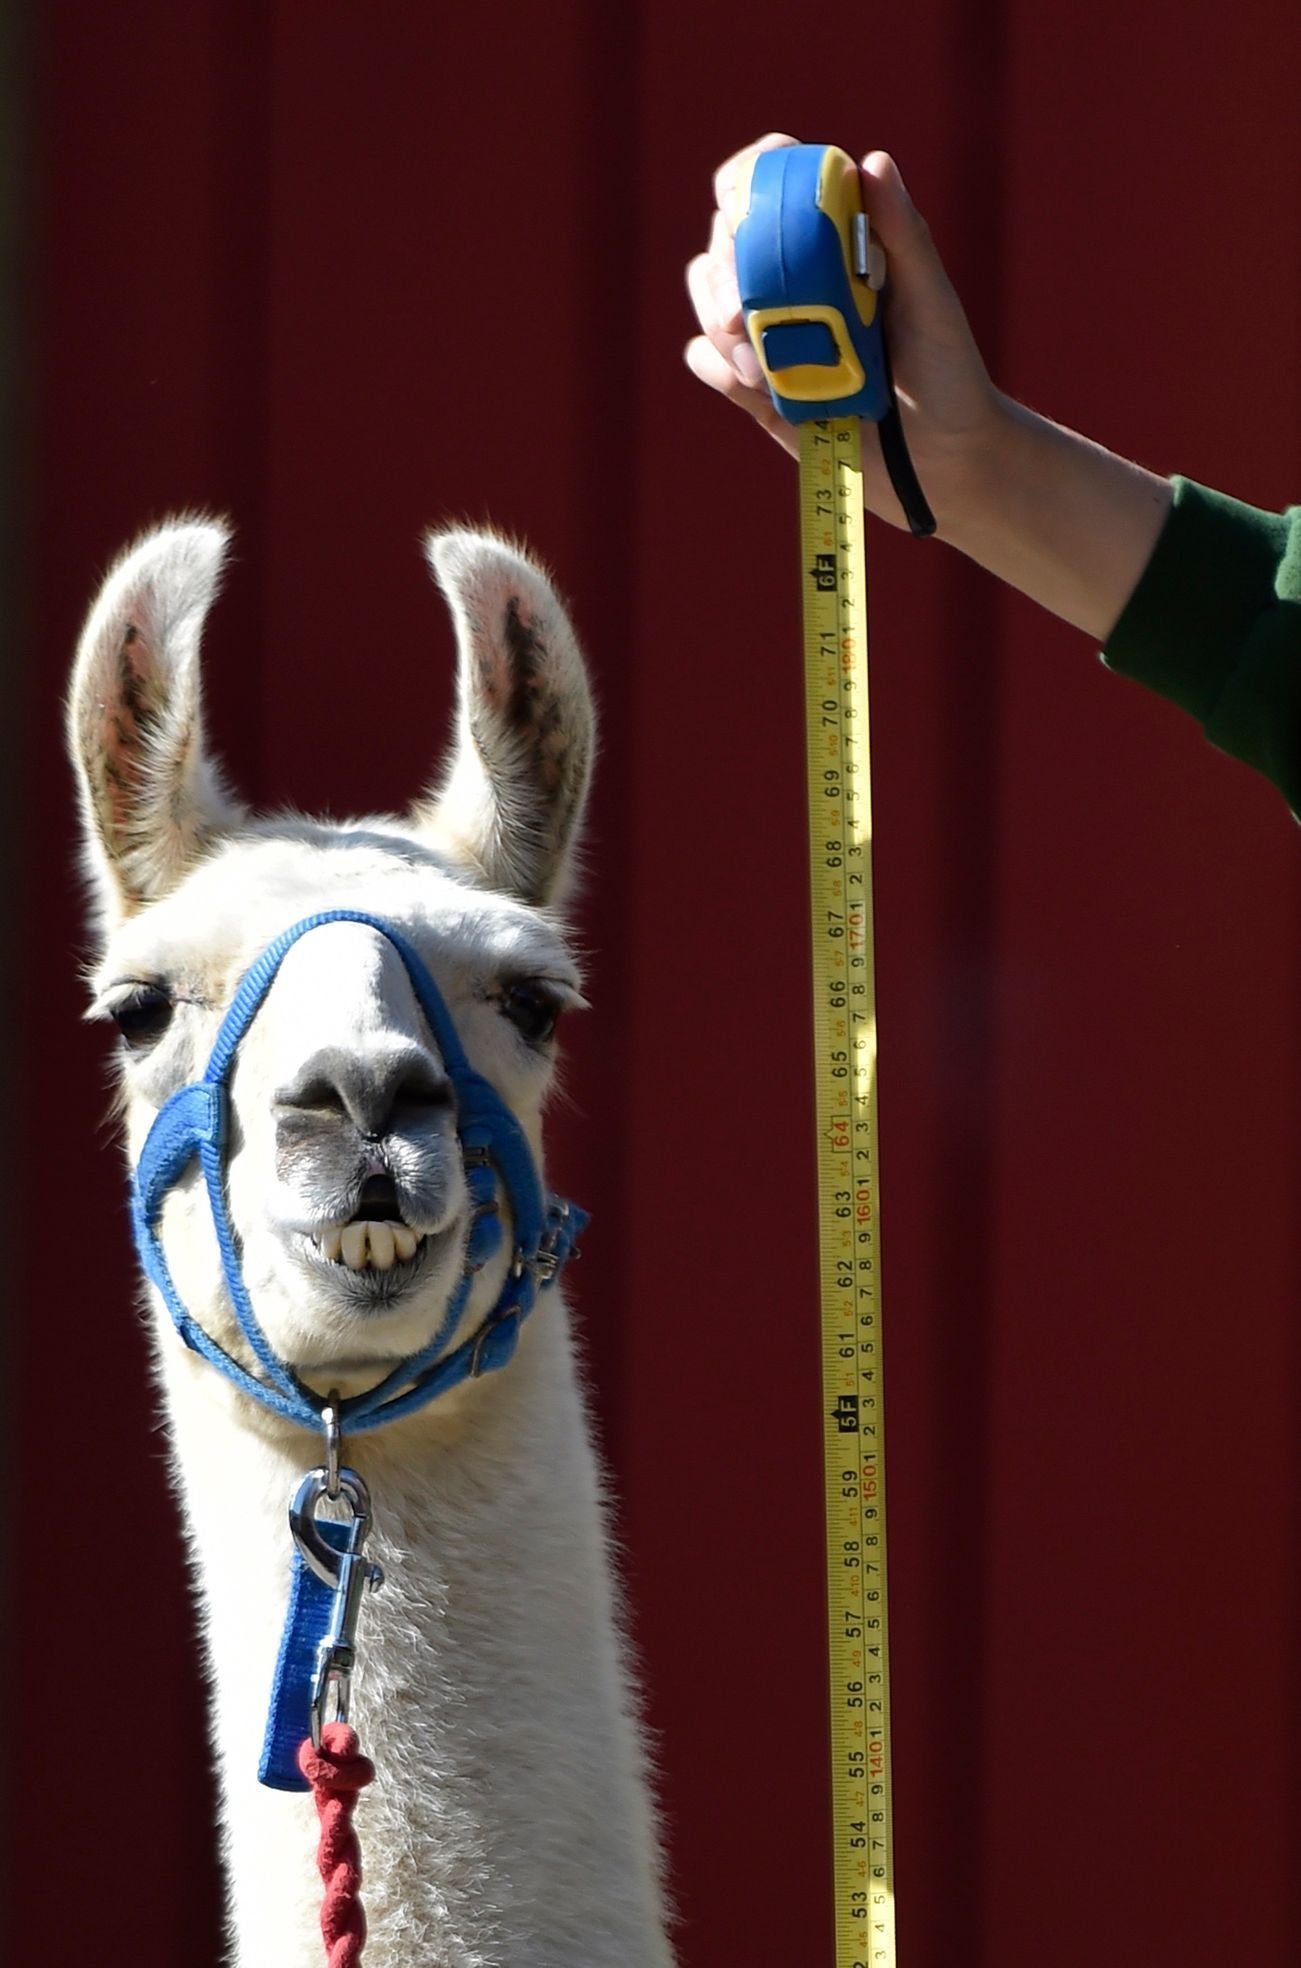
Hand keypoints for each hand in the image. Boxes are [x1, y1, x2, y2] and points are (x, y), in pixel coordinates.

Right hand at [685, 135, 1004, 537]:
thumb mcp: (934, 305)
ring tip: (763, 369)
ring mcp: (772, 334)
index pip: (773, 186)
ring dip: (719, 325)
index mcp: (835, 244)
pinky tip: (752, 384)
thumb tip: (871, 162)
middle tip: (742, 317)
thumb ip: (904, 237)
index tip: (743, 205)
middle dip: (722, 273)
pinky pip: (706, 361)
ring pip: (708, 302)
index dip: (748, 181)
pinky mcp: (756, 387)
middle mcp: (796, 282)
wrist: (943, 466)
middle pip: (725, 244)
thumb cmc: (950, 376)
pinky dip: (715, 364)